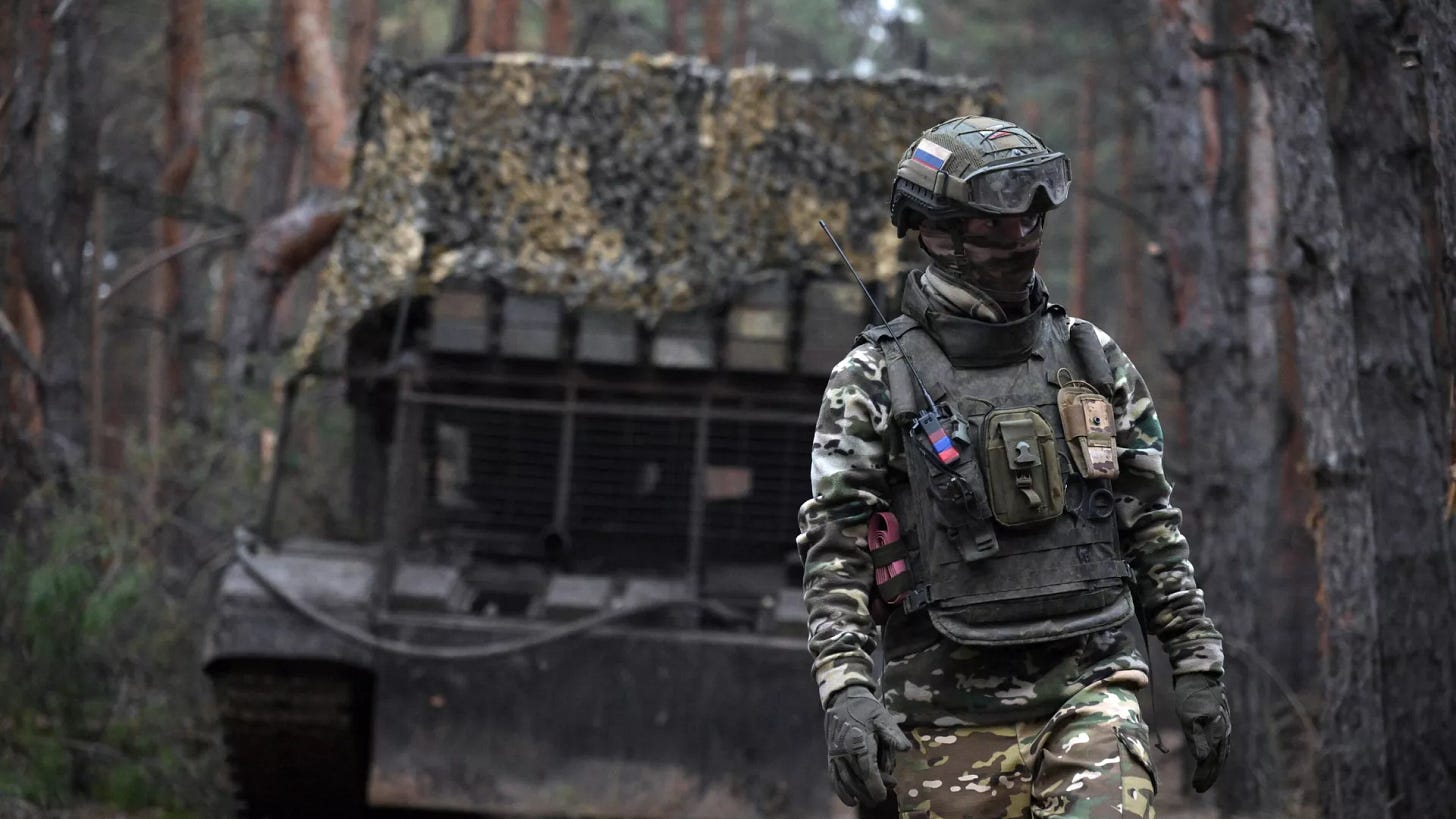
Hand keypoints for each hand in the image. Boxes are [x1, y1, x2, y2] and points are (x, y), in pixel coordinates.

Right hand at [824, 685, 911, 806]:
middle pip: (858, 778)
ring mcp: (836, 754)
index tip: (883, 796)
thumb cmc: (865, 708)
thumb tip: (906, 749)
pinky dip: (841, 791)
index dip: (876, 785)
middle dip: (871, 789)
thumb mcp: (882, 717)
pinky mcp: (831, 756)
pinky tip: (851, 801)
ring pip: (846, 780)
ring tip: (871, 801)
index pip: (867, 770)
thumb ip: (893, 735)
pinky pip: (834, 777)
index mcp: (859, 742)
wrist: (842, 698)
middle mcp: (845, 751)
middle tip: (886, 792)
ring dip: (858, 793)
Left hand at [1175, 673, 1230, 791]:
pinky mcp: (1222, 720)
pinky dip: (1217, 754)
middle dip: (1209, 775)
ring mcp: (1225, 725)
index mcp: (1216, 732)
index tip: (1196, 787)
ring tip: (1206, 777)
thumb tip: (1203, 759)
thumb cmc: (1190, 694)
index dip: (1204, 775)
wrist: (1199, 674)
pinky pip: (1222, 743)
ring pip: (1222, 752)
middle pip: (1218, 759)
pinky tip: (1212, 758)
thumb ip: (1197, 738)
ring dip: (1214, 766)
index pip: (1211, 761)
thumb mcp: (1188, 716)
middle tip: (1199, 787)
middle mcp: (1224, 731)